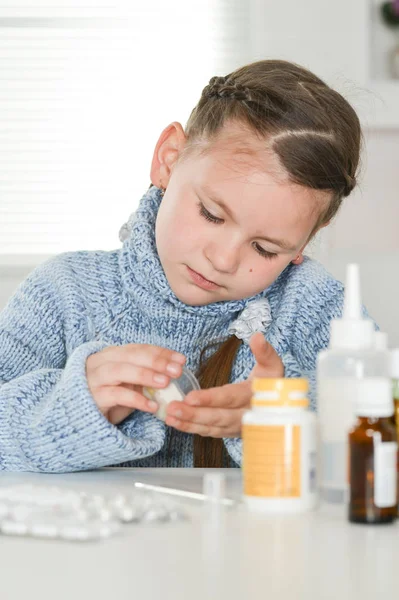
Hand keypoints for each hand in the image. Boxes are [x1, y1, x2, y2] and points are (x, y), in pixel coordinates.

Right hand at [86, 344, 185, 424]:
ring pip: (120, 371)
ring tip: (165, 383)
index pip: (139, 348)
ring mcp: (95, 379)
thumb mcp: (129, 383)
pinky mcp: (93, 398)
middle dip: (156, 361)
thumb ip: (146, 375)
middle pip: (130, 356)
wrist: (80, 417)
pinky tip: (152, 406)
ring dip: (145, 375)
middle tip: (176, 370)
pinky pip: (116, 395)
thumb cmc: (109, 397)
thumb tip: (174, 372)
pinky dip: (135, 399)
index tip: (181, 359)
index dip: (161, 352)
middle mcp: (101, 362)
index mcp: (112, 354)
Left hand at [165, 333, 283, 437]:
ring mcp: (237, 428)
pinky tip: (174, 422)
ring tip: (168, 417)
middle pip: (217, 417)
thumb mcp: (273, 365)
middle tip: (172, 408)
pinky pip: (208, 431)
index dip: (210, 399)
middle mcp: (246, 416)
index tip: (190, 397)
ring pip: (211, 428)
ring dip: (188, 424)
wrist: (279, 407)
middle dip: (194, 414)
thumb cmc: (272, 382)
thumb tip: (257, 336)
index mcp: (254, 397)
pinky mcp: (228, 432)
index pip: (230, 398)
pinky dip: (191, 428)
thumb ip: (264, 351)